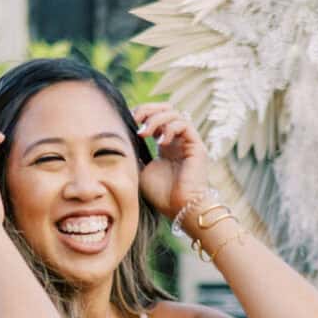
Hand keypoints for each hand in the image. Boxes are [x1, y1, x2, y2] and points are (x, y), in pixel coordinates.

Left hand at [135, 104, 211, 222]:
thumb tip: (121, 139)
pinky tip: (160, 142)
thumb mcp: (139, 170)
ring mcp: (188, 142)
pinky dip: (170, 128)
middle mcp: (178, 140)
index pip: (156, 117)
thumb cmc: (161, 195)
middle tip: (136, 120)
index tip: (129, 122)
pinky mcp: (196, 146)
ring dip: (156, 119)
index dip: (142, 113)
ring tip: (145, 134)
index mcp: (165, 145)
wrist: (179, 209)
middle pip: (166, 108)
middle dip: (148, 109)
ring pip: (174, 113)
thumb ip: (134, 154)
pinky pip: (184, 124)